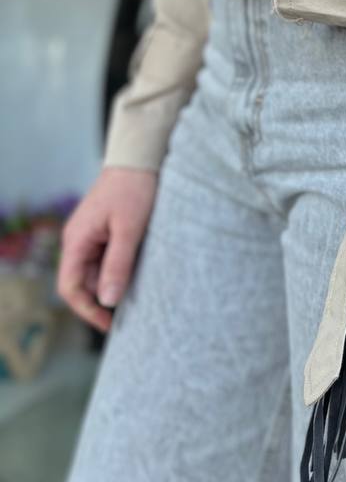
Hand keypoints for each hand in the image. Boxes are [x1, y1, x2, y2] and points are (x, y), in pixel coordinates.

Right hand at [57, 166, 157, 332]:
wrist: (139, 158)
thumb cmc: (134, 190)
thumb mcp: (129, 230)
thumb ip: (118, 264)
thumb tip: (108, 300)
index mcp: (76, 241)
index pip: (70, 287)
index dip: (87, 310)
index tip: (110, 324)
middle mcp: (78, 240)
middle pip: (83, 282)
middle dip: (102, 298)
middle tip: (130, 312)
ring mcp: (90, 235)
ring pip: (96, 270)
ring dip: (113, 282)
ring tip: (139, 291)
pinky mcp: (104, 230)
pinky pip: (106, 257)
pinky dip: (119, 267)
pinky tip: (138, 270)